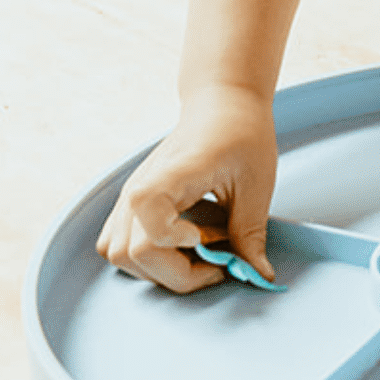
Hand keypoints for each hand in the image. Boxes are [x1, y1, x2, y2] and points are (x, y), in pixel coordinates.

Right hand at [96, 85, 277, 291]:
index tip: (213, 240)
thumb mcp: (256, 184)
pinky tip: (185, 244)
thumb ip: (250, 232)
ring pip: (118, 254)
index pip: (147, 236)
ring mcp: (128, 197)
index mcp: (167, 178)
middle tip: (218, 263)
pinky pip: (119, 243)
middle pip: (129, 255)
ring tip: (201, 253)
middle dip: (176, 273)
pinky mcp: (130, 203)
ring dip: (159, 268)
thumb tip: (260, 275)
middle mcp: (136, 189)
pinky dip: (148, 256)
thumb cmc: (242, 134)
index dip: (179, 250)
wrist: (223, 104)